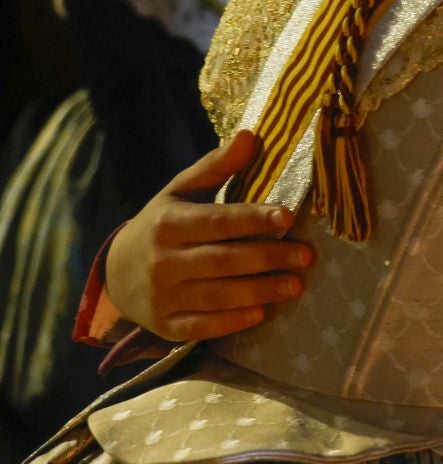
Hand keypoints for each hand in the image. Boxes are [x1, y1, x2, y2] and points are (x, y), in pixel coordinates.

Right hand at [105, 131, 313, 341]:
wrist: (115, 273)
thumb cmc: (162, 225)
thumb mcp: (180, 191)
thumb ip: (216, 166)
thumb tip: (250, 136)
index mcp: (168, 224)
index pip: (217, 221)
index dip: (252, 219)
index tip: (287, 217)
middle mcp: (163, 261)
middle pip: (223, 260)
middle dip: (268, 257)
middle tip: (306, 256)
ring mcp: (162, 296)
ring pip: (217, 295)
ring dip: (259, 291)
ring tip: (296, 285)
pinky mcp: (165, 325)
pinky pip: (201, 326)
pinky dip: (231, 322)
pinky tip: (261, 313)